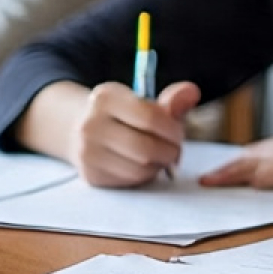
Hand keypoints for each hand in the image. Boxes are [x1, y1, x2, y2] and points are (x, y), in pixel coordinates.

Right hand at [67, 80, 200, 186]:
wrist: (80, 129)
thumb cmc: (123, 115)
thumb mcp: (144, 100)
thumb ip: (172, 100)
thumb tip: (192, 92)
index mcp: (106, 98)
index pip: (151, 118)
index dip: (173, 130)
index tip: (179, 134)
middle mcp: (91, 125)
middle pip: (146, 149)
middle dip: (170, 152)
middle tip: (175, 150)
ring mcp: (87, 152)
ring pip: (140, 168)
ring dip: (159, 165)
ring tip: (160, 156)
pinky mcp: (91, 175)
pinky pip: (130, 181)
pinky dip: (145, 175)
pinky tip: (144, 164)